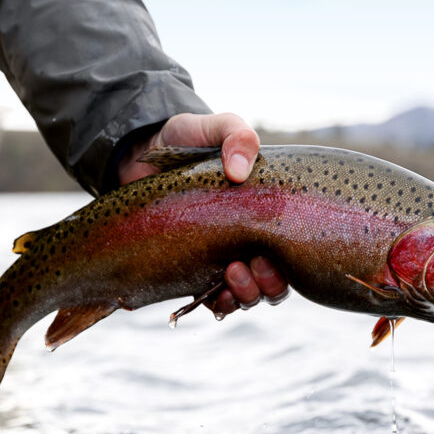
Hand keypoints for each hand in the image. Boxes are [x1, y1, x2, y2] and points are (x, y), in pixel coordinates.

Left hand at [117, 112, 289, 317]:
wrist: (141, 154)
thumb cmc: (187, 140)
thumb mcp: (214, 128)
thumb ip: (235, 136)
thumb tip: (239, 172)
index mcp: (264, 214)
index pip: (292, 251)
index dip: (290, 263)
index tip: (271, 251)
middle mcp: (248, 242)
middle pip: (275, 283)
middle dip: (270, 283)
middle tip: (252, 265)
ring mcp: (221, 259)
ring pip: (249, 296)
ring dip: (247, 294)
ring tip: (231, 271)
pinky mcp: (193, 271)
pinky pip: (215, 302)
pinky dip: (221, 304)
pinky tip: (216, 293)